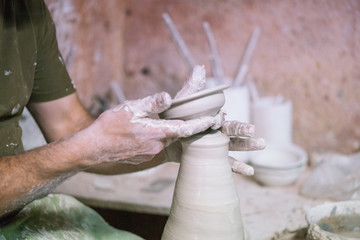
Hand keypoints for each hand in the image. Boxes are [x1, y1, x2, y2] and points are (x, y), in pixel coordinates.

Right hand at [82, 91, 220, 165]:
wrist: (92, 148)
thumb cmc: (109, 126)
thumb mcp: (130, 108)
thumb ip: (151, 104)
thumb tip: (168, 97)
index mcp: (156, 132)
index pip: (185, 128)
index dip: (201, 124)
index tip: (214, 120)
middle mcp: (157, 146)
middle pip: (179, 133)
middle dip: (190, 124)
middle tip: (199, 114)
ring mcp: (151, 153)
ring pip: (168, 139)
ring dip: (174, 130)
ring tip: (171, 119)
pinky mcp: (145, 157)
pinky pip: (158, 145)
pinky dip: (161, 136)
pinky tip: (153, 130)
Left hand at [163, 65, 265, 174]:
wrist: (167, 139)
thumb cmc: (176, 119)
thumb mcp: (182, 104)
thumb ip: (192, 88)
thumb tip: (200, 67)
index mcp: (211, 117)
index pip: (220, 118)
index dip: (221, 120)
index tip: (218, 121)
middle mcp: (216, 131)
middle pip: (233, 130)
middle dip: (244, 131)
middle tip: (255, 133)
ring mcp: (216, 145)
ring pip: (234, 146)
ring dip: (248, 146)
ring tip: (262, 145)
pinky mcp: (212, 158)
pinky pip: (227, 164)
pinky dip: (238, 168)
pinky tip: (249, 173)